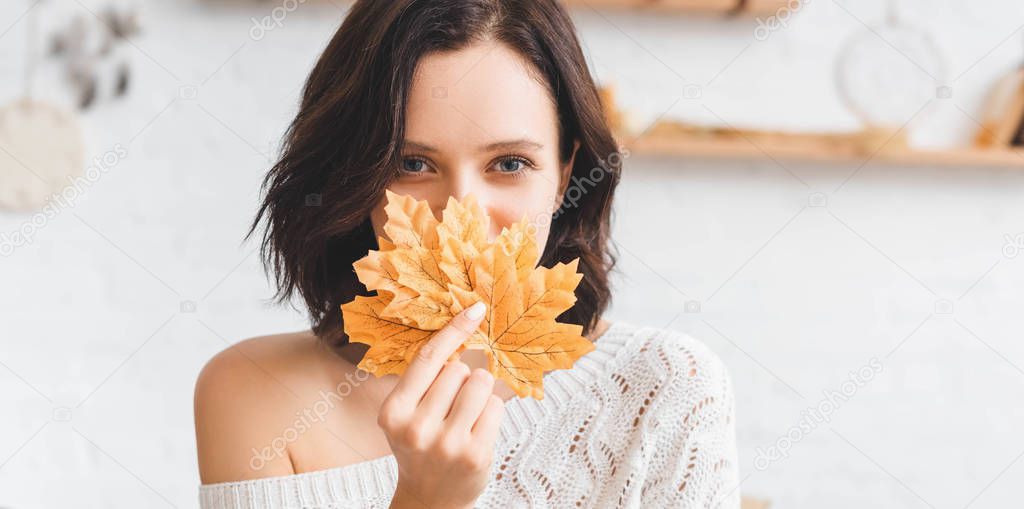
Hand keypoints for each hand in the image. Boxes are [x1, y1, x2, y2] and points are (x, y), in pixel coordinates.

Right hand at [381, 301, 504, 508]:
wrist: (430, 499)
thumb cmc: (421, 447)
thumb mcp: (408, 414)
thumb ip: (425, 380)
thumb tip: (465, 325)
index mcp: (394, 413)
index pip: (427, 359)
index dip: (454, 330)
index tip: (476, 309)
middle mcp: (417, 428)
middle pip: (458, 369)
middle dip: (463, 378)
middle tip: (454, 405)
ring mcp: (447, 444)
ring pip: (481, 383)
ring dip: (480, 392)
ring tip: (467, 415)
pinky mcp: (475, 454)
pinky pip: (496, 406)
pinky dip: (491, 412)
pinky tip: (477, 430)